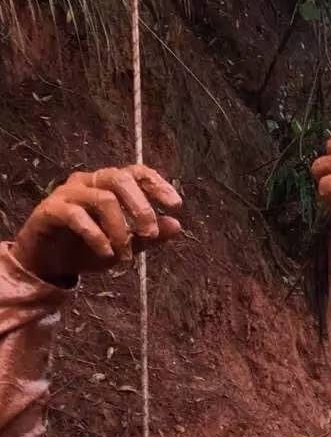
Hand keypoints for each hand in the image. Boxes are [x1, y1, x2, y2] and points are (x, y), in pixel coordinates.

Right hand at [12, 165, 181, 282]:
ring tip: (125, 256)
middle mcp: (89, 182)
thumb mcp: (124, 245)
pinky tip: (106, 254)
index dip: (157, 184)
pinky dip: (96, 236)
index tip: (176, 205)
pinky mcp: (51, 209)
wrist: (48, 264)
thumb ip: (148, 236)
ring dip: (120, 230)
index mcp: (108, 186)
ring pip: (103, 199)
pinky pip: (77, 216)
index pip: (135, 173)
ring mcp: (68, 193)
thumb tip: (176, 225)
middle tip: (151, 234)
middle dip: (140, 207)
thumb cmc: (87, 248)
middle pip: (119, 178)